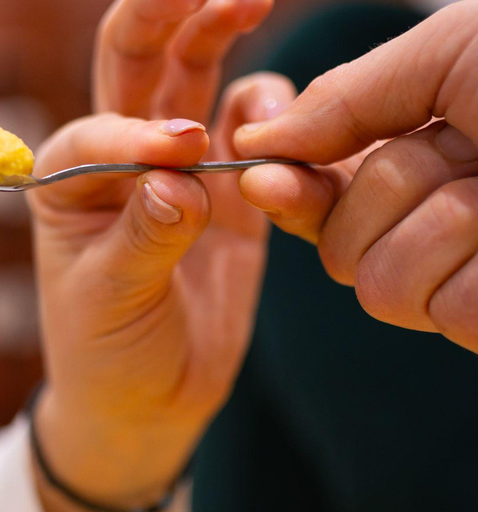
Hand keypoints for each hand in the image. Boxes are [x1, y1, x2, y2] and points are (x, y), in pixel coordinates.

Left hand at [28, 0, 291, 509]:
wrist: (146, 397)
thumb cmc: (104, 349)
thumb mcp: (110, 300)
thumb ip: (146, 237)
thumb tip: (181, 182)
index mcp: (69, 179)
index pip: (100, 128)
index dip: (139, 133)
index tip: (183, 156)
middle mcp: (121, 160)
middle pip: (138, 64)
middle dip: (169, 16)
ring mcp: (178, 170)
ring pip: (194, 78)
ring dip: (218, 35)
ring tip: (250, 5)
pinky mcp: (228, 192)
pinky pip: (248, 129)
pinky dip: (265, 112)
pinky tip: (280, 117)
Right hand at [233, 1, 477, 349]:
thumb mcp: (453, 51)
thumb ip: (346, 98)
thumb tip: (255, 145)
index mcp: (427, 143)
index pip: (325, 183)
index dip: (288, 184)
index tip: (256, 180)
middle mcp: (441, 210)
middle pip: (338, 240)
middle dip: (389, 194)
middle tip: (470, 157)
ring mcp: (471, 270)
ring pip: (378, 281)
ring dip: (446, 228)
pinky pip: (442, 309)